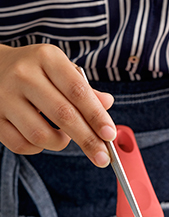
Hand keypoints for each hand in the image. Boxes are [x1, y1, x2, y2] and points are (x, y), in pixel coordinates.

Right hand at [0, 44, 115, 166]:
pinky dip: (38, 148)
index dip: (97, 116)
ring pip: (41, 135)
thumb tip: (107, 104)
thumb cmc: (35, 71)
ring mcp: (5, 97)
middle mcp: (24, 75)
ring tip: (63, 137)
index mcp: (46, 58)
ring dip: (60, 143)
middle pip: (63, 115)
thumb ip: (84, 89)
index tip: (110, 135)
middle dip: (88, 140)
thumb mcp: (60, 70)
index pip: (78, 91)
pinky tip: (42, 139)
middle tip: (103, 158)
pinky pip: (22, 145)